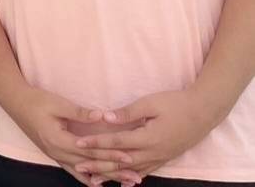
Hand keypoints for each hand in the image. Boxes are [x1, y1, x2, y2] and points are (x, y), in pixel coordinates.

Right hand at [3, 86, 137, 185]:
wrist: (14, 102)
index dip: (111, 154)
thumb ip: (80, 112)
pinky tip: (97, 183)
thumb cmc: (36, 100)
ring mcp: (54, 155)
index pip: (91, 150)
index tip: (130, 157)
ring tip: (124, 182)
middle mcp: (57, 152)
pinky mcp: (54, 153)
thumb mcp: (57, 103)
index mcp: (58, 139)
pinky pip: (72, 170)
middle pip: (90, 164)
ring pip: (83, 171)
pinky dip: (86, 178)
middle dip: (114, 171)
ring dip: (104, 177)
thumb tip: (102, 116)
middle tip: (136, 177)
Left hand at [74, 89, 222, 178]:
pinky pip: (146, 171)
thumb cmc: (176, 103)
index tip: (78, 143)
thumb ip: (127, 113)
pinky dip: (131, 177)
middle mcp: (154, 152)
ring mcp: (160, 157)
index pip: (116, 142)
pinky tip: (123, 183)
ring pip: (132, 170)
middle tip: (78, 166)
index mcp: (148, 137)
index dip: (95, 143)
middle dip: (98, 165)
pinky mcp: (165, 158)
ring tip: (94, 180)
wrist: (204, 112)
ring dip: (112, 175)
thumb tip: (105, 117)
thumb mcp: (150, 103)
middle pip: (121, 161)